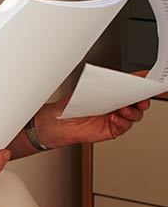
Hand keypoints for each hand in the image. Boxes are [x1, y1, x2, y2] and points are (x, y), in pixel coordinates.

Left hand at [35, 70, 151, 147]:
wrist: (60, 122)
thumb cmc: (71, 105)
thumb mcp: (87, 90)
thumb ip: (103, 85)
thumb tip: (116, 79)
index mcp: (113, 93)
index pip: (131, 86)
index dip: (141, 82)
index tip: (146, 78)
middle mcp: (117, 105)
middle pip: (139, 102)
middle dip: (142, 100)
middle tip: (140, 99)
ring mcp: (117, 117)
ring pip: (135, 115)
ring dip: (132, 111)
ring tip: (123, 109)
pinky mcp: (113, 129)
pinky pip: (125, 126)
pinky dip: (122, 121)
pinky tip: (114, 118)